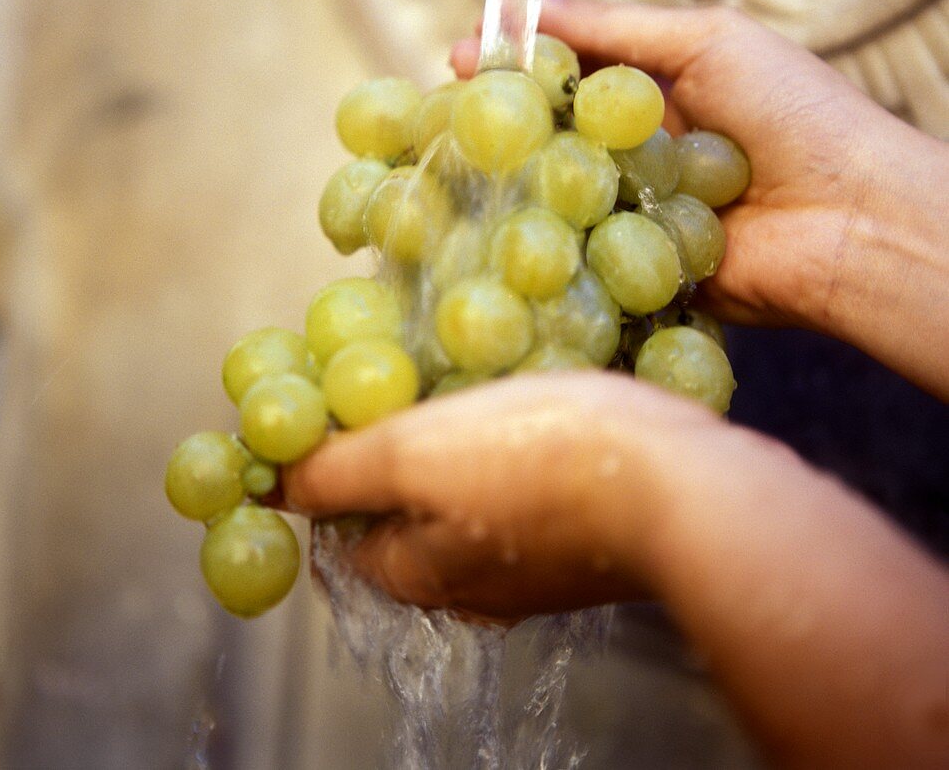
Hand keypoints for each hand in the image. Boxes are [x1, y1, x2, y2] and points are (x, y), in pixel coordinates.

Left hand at [286, 371, 712, 617]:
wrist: (686, 485)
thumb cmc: (544, 461)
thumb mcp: (416, 455)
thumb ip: (340, 472)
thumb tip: (279, 484)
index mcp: (420, 571)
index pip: (342, 524)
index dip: (329, 462)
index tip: (341, 405)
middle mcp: (472, 584)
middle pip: (405, 513)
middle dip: (396, 450)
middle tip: (405, 381)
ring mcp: (534, 566)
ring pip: (466, 499)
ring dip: (456, 445)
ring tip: (466, 382)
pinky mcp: (586, 539)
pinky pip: (523, 492)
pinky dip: (510, 451)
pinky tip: (528, 407)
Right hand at [455, 0, 948, 396]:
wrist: (851, 223)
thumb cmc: (795, 116)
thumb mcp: (707, 41)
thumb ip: (617, 27)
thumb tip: (534, 0)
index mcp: (660, 94)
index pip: (571, 71)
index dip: (519, 60)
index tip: (466, 53)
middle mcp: (639, 152)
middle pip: (554, 132)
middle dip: (503, 119)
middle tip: (448, 109)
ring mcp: (633, 210)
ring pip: (557, 189)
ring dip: (515, 175)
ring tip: (459, 161)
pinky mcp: (634, 267)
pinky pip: (578, 246)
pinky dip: (545, 235)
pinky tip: (501, 221)